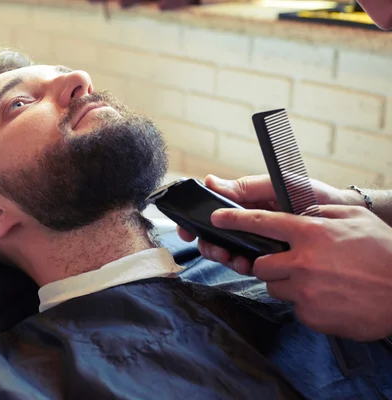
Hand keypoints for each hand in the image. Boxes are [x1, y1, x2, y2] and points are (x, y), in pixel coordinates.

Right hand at [176, 174, 358, 273]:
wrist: (344, 219)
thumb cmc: (313, 195)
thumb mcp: (278, 185)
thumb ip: (245, 187)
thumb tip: (211, 182)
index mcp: (246, 202)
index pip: (213, 210)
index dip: (195, 220)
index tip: (186, 229)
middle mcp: (247, 221)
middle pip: (214, 234)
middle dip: (208, 243)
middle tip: (213, 249)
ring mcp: (256, 240)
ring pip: (227, 250)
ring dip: (223, 256)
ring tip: (231, 258)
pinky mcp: (269, 256)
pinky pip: (247, 263)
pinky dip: (241, 265)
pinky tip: (247, 265)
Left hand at [209, 205, 391, 340]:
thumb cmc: (385, 253)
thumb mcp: (354, 218)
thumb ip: (321, 212)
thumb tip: (300, 212)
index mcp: (310, 233)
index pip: (261, 223)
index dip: (234, 220)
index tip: (216, 219)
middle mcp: (302, 262)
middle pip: (261, 264)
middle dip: (270, 263)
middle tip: (292, 263)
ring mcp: (305, 292)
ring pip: (275, 287)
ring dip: (288, 284)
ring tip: (318, 280)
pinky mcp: (311, 315)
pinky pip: (295, 308)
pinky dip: (306, 303)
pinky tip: (328, 296)